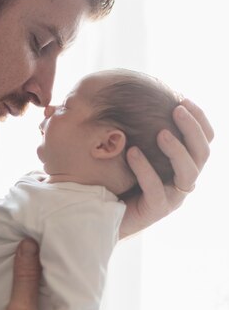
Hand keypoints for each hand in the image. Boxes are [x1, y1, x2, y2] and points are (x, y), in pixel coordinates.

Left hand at [120, 99, 213, 236]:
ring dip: (177, 149)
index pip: (205, 140)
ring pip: (188, 173)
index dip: (200, 120)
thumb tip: (138, 96)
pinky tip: (132, 152)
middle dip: (193, 129)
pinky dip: (145, 169)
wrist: (105, 213)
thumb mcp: (136, 149)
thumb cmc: (121, 177)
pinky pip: (156, 189)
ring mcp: (173, 197)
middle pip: (203, 153)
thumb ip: (143, 130)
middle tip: (177, 109)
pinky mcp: (156, 210)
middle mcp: (184, 180)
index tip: (184, 100)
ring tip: (161, 132)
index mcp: (184, 164)